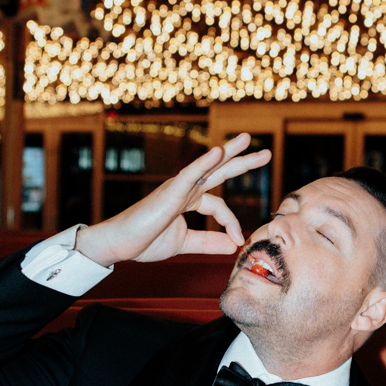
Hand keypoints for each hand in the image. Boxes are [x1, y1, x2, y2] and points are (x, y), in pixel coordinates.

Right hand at [76, 133, 270, 266]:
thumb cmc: (145, 241)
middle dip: (242, 162)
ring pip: (208, 166)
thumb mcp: (184, 243)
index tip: (239, 240)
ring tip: (246, 140)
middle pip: (219, 172)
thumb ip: (208, 242)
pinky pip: (190, 174)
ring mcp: (178, 187)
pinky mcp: (169, 191)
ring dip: (229, 152)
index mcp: (188, 201)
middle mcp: (185, 189)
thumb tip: (232, 245)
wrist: (120, 244)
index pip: (219, 206)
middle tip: (265, 153)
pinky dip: (204, 162)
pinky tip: (219, 152)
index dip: (232, 222)